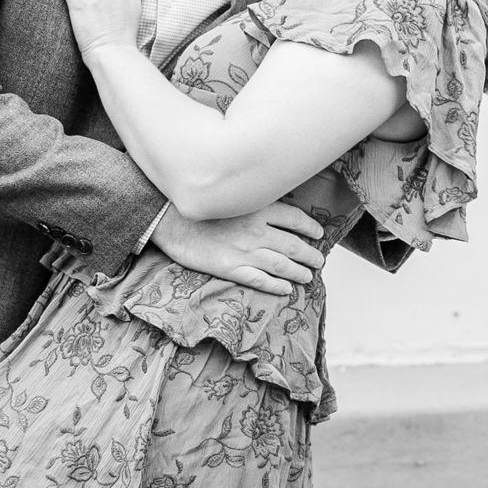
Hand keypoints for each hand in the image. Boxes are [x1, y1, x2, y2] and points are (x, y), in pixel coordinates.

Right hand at [152, 202, 325, 295]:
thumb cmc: (200, 206)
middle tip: (319, 261)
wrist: (169, 219)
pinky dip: (276, 286)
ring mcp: (244, 250)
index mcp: (258, 208)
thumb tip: (275, 209)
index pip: (294, 218)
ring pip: (282, 264)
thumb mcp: (232, 196)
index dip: (310, 228)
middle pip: (294, 244)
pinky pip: (260, 280)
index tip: (318, 234)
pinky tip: (286, 290)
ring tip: (309, 277)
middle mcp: (256, 230)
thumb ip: (254, 202)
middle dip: (310, 255)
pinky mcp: (230, 268)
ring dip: (299, 272)